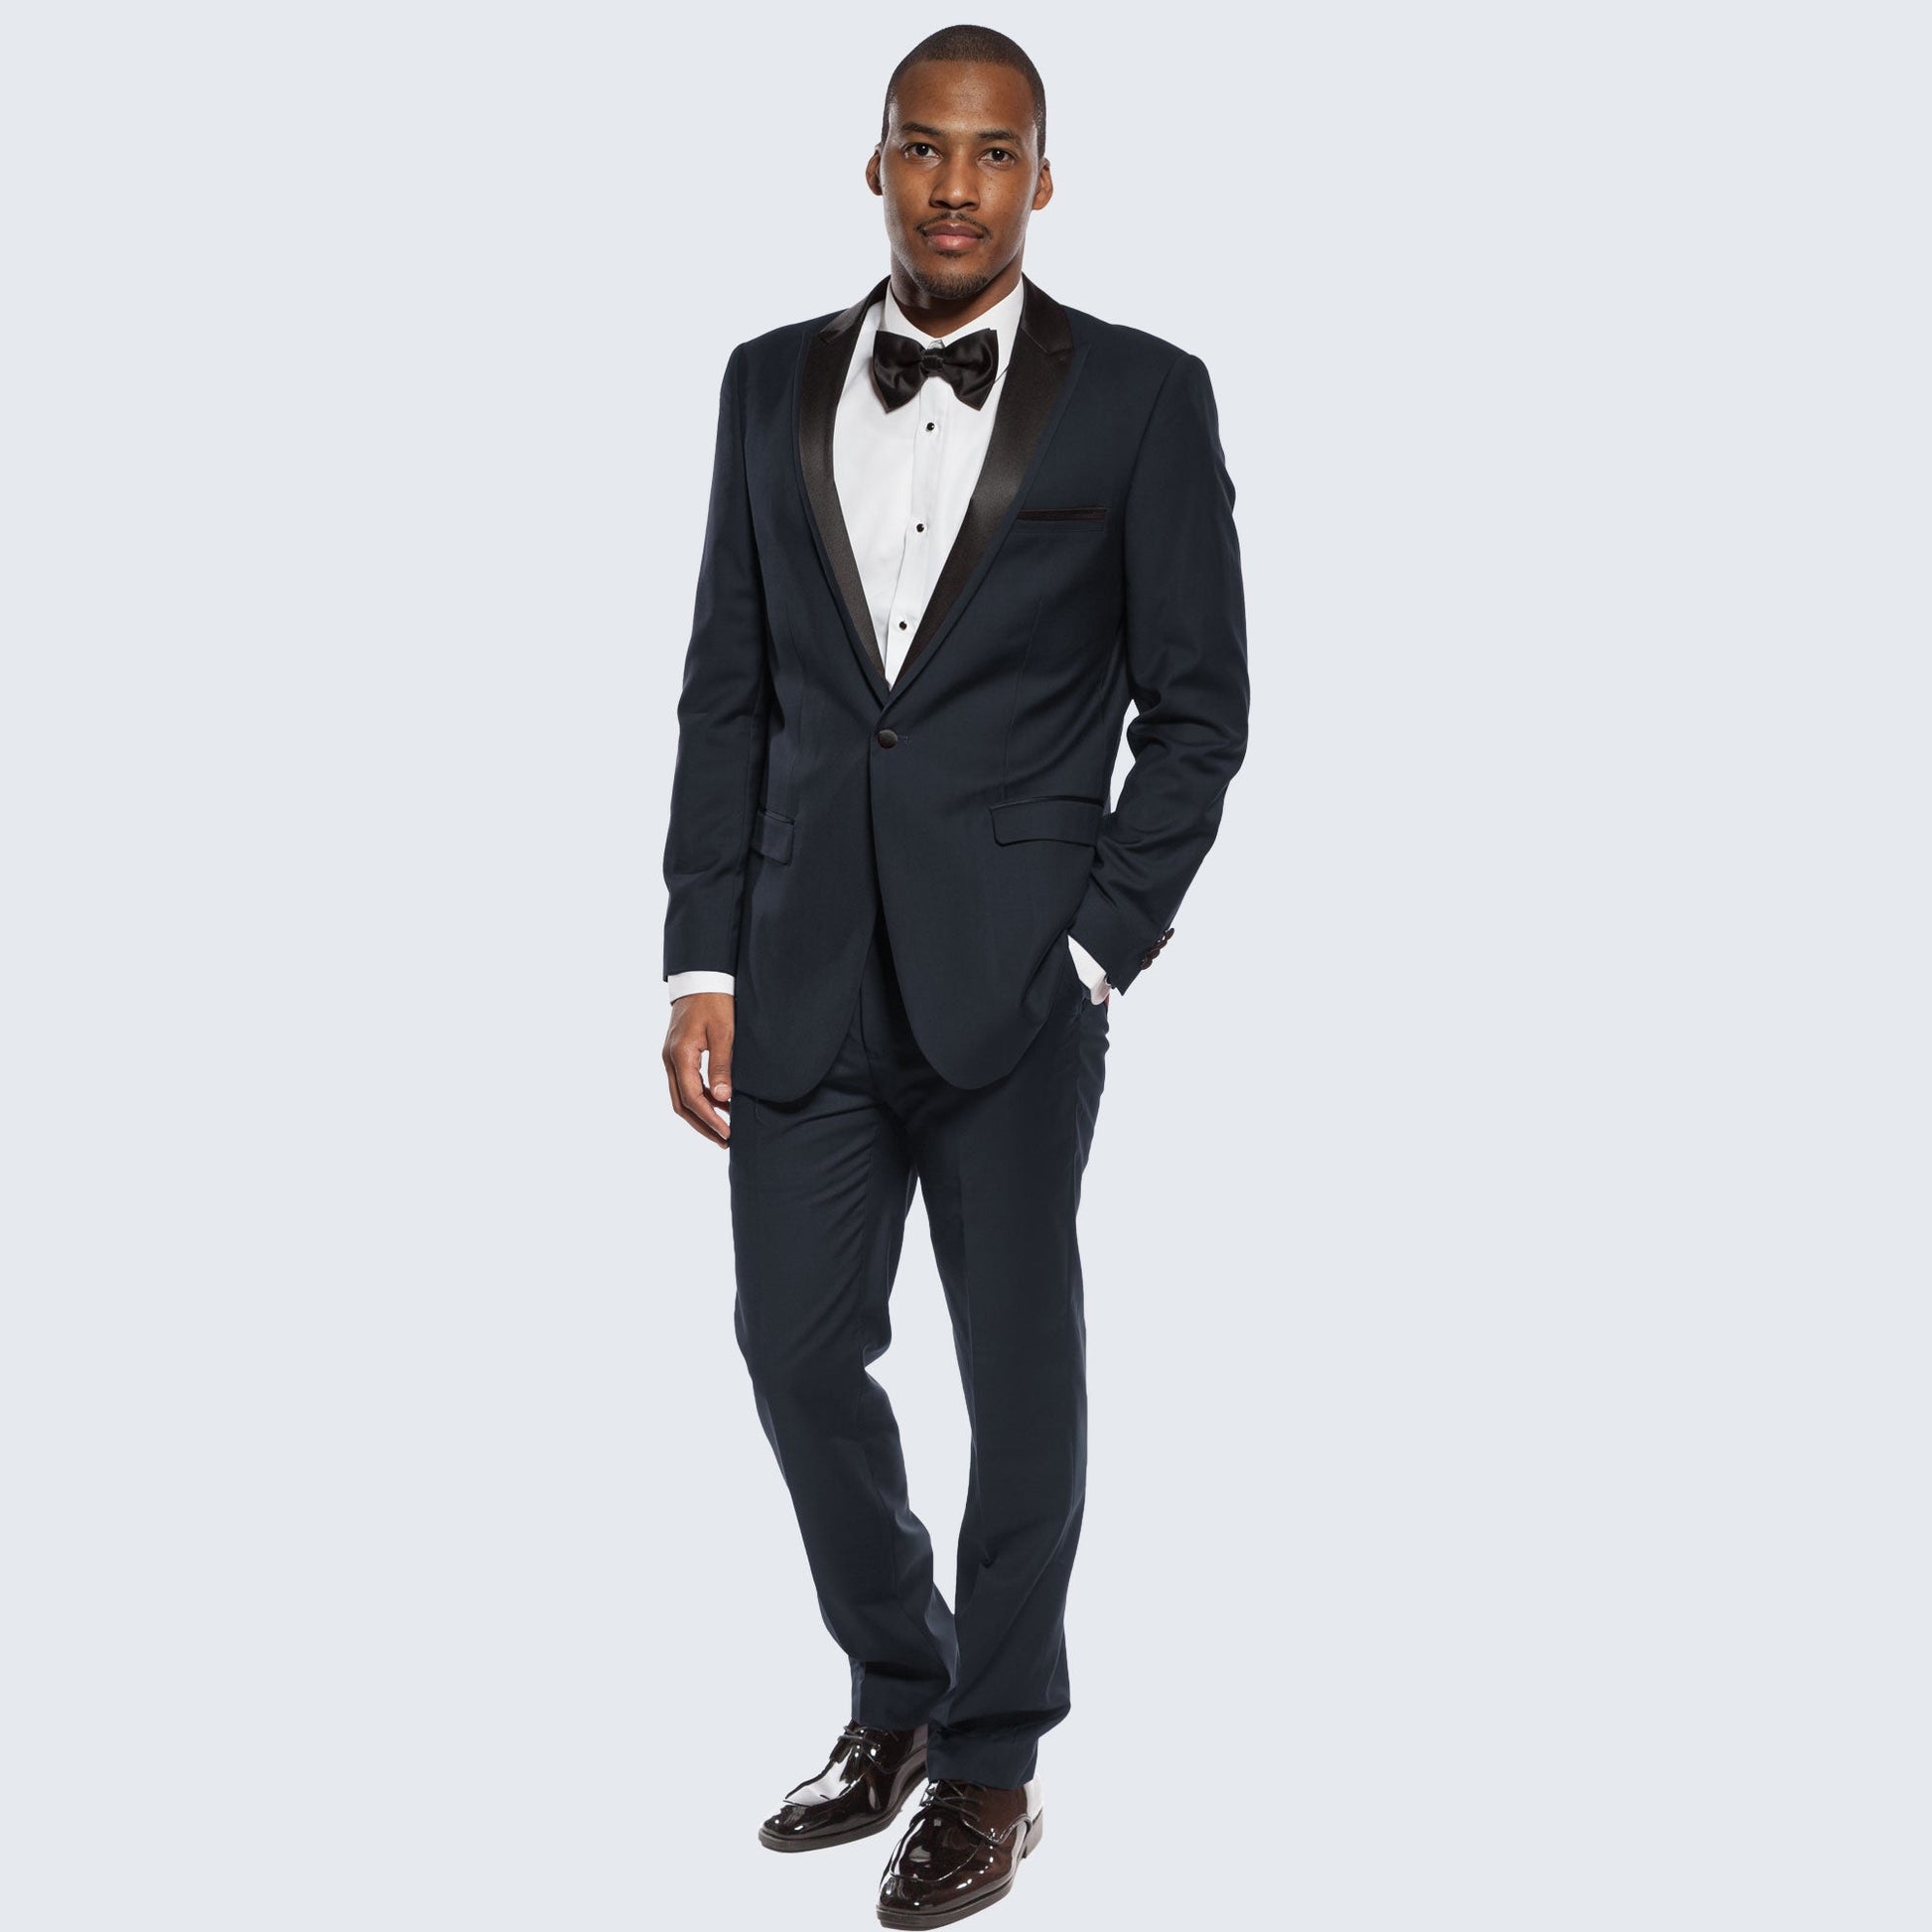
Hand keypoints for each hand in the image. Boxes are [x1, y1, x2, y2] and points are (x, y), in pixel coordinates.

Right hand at [663, 991, 734, 1145]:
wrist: (700, 978)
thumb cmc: (715, 1001)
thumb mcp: (724, 1032)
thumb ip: (722, 1065)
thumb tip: (723, 1097)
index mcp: (680, 1055)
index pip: (692, 1098)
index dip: (710, 1119)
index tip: (727, 1133)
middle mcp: (670, 1060)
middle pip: (681, 1105)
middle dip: (702, 1125)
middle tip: (724, 1140)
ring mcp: (671, 1058)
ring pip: (681, 1097)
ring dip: (701, 1115)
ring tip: (723, 1128)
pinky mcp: (677, 1055)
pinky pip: (685, 1084)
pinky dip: (700, 1099)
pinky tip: (719, 1104)